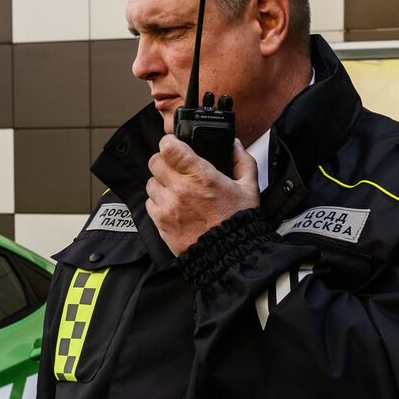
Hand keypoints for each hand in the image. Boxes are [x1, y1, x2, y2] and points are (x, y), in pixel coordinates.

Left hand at [147, 135, 258, 255]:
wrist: (229, 255)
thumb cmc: (238, 222)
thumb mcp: (248, 188)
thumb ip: (242, 161)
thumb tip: (234, 145)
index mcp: (201, 176)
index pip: (169, 147)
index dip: (169, 142)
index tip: (174, 144)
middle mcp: (181, 190)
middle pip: (155, 162)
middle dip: (165, 161)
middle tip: (176, 167)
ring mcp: (168, 207)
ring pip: (151, 183)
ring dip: (161, 183)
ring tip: (176, 189)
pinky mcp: (161, 224)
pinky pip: (150, 204)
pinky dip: (159, 202)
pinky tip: (173, 206)